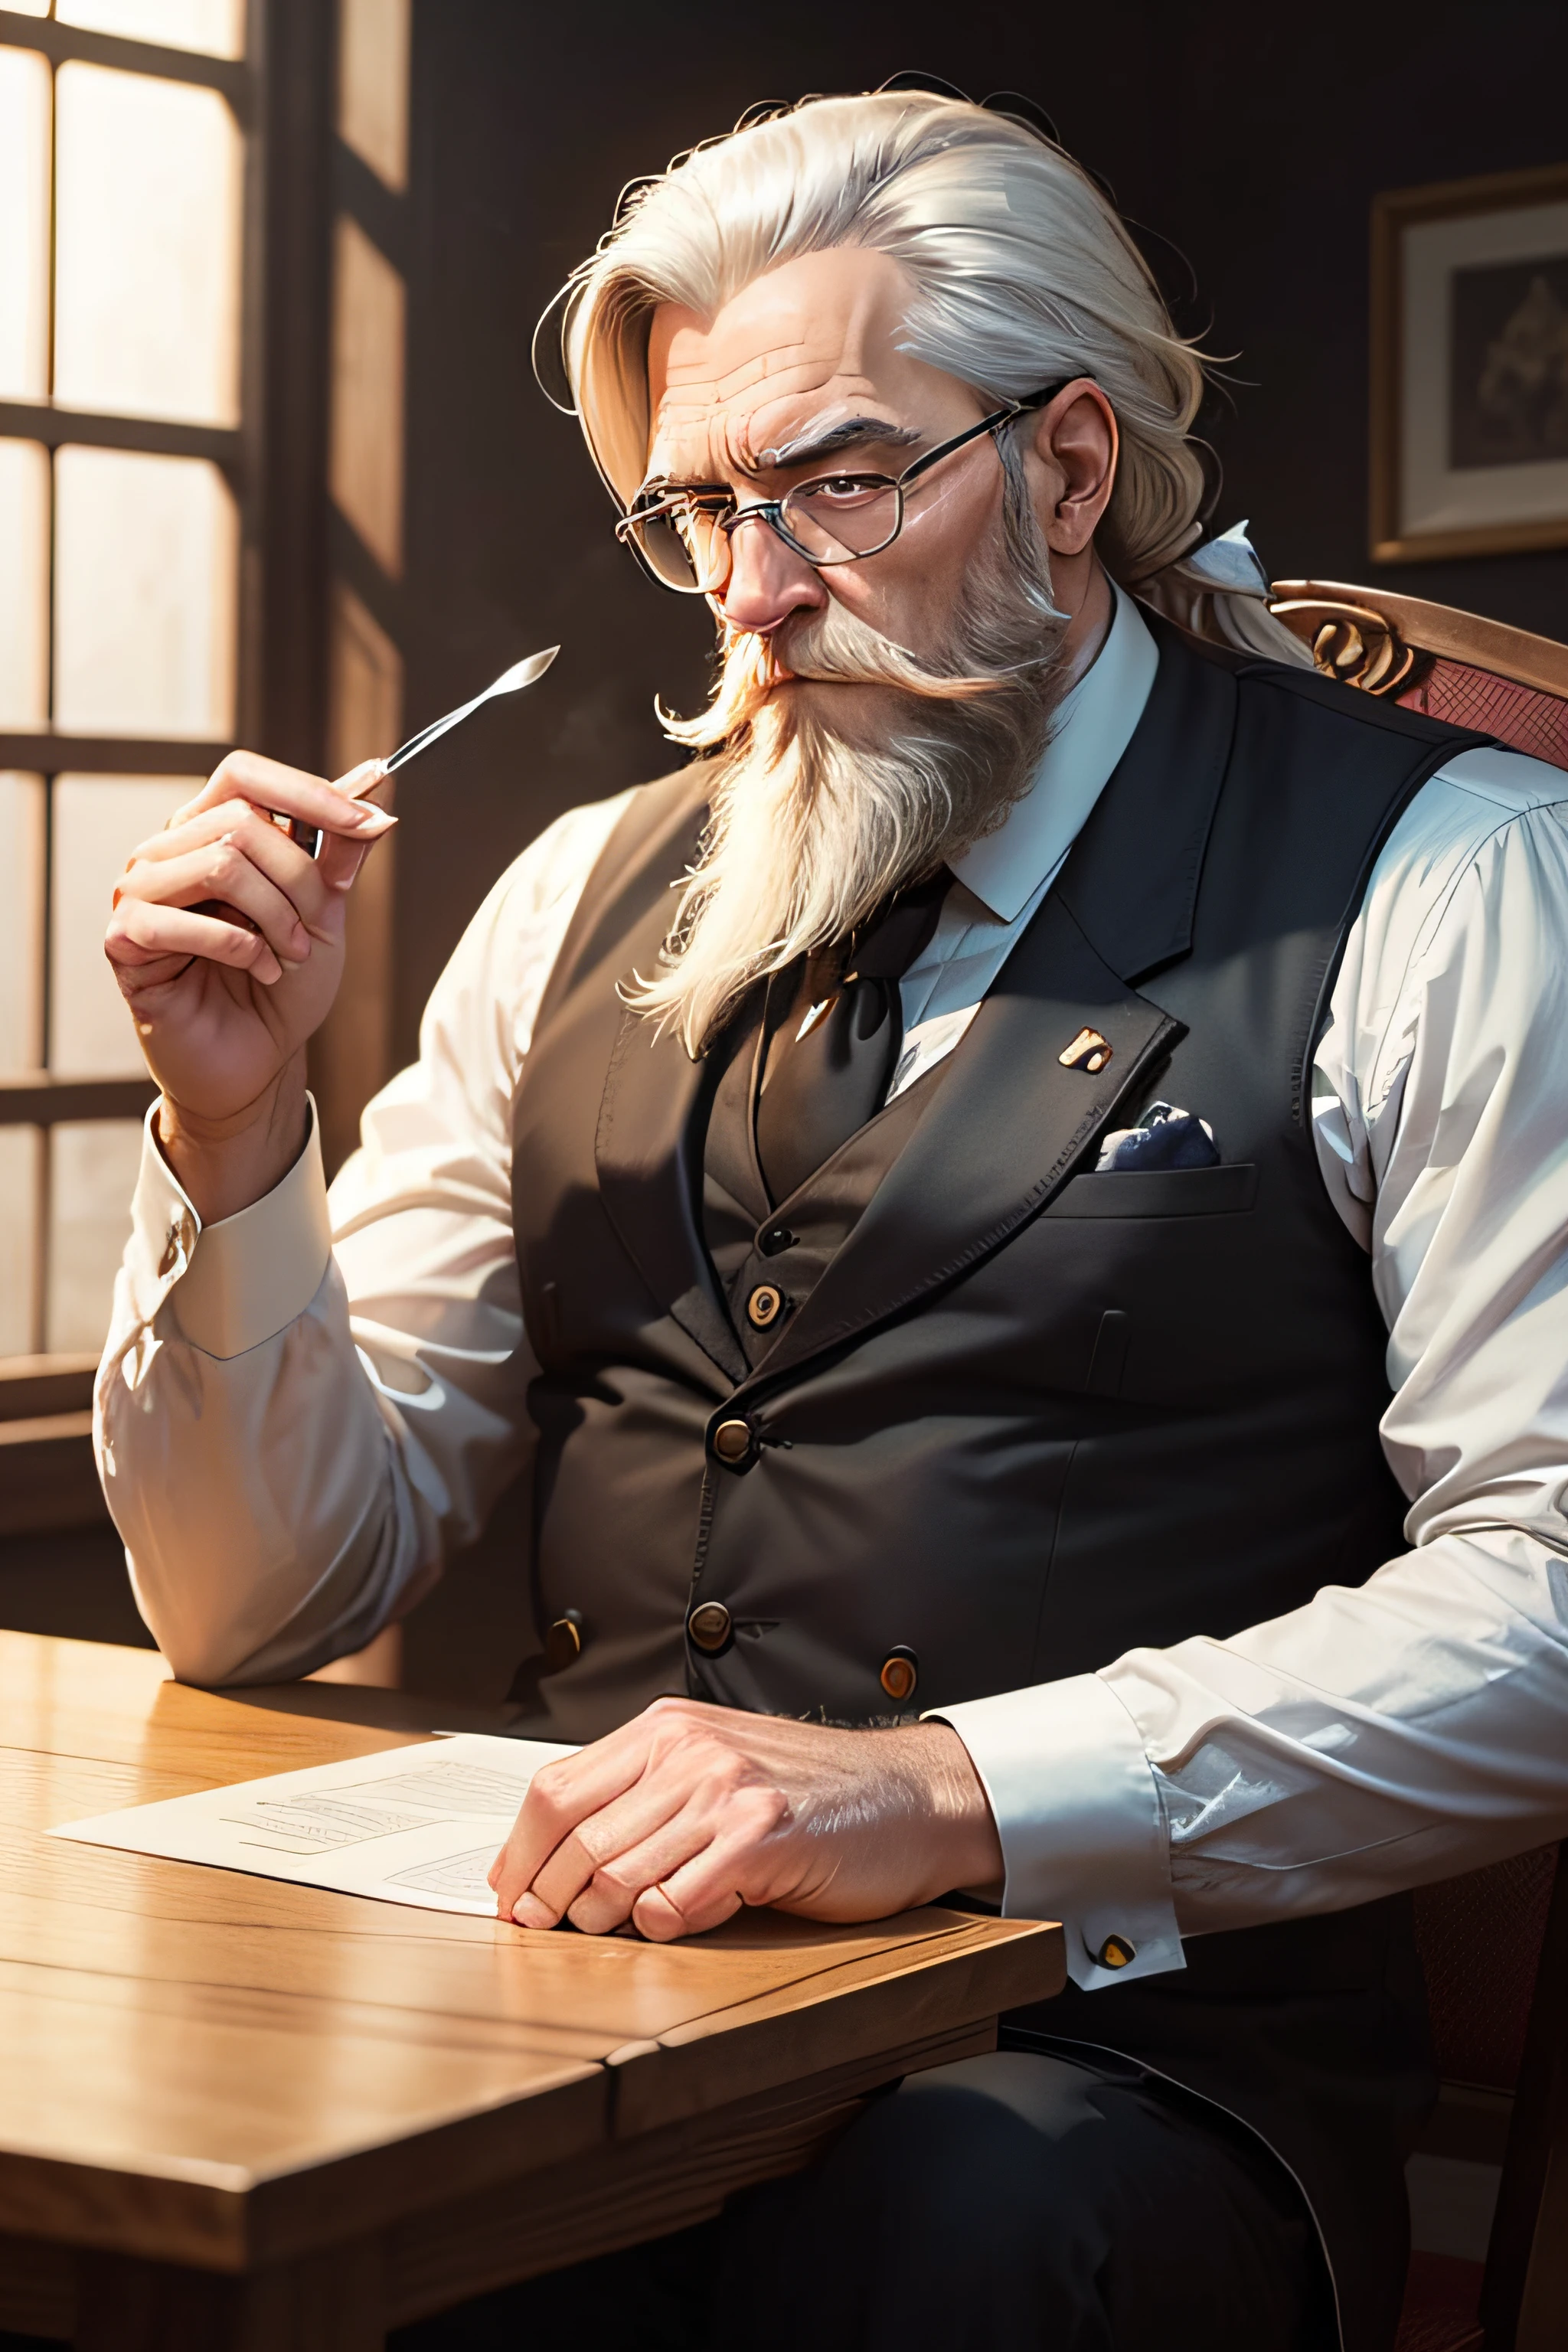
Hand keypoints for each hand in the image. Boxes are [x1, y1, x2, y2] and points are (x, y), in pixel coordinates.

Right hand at [104, 752, 395, 1218]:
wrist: (256, 1063)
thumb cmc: (281, 987)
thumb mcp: (323, 915)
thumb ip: (338, 855)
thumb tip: (376, 793)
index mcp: (208, 832)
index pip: (244, 775)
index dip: (311, 793)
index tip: (374, 821)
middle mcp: (166, 852)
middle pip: (242, 822)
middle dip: (300, 878)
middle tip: (314, 927)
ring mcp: (139, 893)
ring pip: (219, 864)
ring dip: (275, 915)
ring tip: (290, 954)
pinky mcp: (124, 941)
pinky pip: (180, 922)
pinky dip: (238, 947)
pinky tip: (259, 970)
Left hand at [487, 1697, 1003, 1941]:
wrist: (909, 1798)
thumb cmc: (810, 1792)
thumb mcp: (714, 1766)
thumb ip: (642, 1795)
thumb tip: (555, 1855)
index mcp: (665, 1728)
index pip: (555, 1790)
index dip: (520, 1853)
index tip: (511, 1895)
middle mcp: (689, 1751)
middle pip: (576, 1840)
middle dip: (550, 1900)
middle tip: (550, 1931)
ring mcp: (725, 1792)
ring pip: (617, 1877)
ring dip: (607, 1920)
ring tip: (625, 1926)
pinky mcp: (762, 1839)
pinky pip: (675, 1903)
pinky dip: (666, 1925)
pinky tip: (687, 1917)